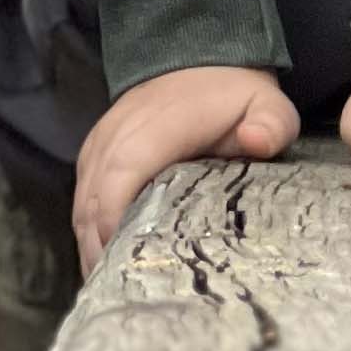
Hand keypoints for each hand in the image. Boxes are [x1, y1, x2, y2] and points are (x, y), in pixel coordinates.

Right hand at [71, 66, 298, 274]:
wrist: (200, 58)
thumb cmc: (235, 96)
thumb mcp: (268, 105)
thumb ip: (270, 124)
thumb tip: (257, 141)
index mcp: (156, 127)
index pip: (121, 174)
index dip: (116, 220)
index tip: (127, 263)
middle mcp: (118, 134)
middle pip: (93, 199)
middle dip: (100, 248)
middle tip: (121, 292)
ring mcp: (100, 143)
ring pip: (81, 201)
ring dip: (90, 244)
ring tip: (109, 288)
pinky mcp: (94, 152)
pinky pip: (80, 195)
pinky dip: (87, 229)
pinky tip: (101, 261)